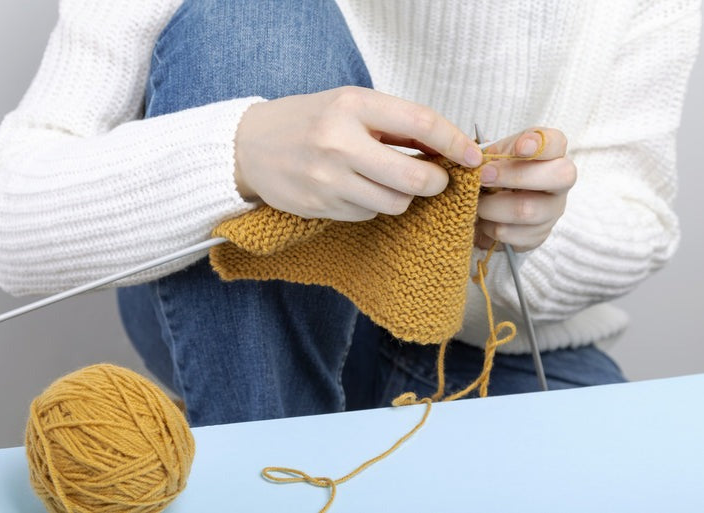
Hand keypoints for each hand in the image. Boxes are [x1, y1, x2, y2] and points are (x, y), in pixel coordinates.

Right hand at [233, 86, 482, 220]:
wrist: (249, 146)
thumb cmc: (306, 121)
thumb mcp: (347, 104)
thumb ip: (393, 123)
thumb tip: (445, 146)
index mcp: (352, 106)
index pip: (421, 123)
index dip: (455, 142)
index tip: (472, 155)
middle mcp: (340, 143)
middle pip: (413, 177)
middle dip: (435, 182)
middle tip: (436, 180)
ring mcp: (328, 179)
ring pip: (394, 203)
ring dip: (403, 196)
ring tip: (388, 181)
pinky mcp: (320, 206)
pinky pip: (367, 214)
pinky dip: (372, 205)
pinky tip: (356, 190)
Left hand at [474, 128, 575, 251]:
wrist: (497, 206)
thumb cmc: (499, 172)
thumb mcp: (496, 155)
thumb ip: (492, 152)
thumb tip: (480, 160)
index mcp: (552, 153)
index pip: (557, 142)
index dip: (541, 144)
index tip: (520, 147)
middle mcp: (560, 182)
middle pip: (558, 176)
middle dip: (516, 176)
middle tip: (484, 176)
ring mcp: (553, 210)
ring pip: (527, 210)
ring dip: (492, 206)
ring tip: (476, 202)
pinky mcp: (539, 235)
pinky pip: (512, 233)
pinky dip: (489, 228)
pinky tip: (483, 221)